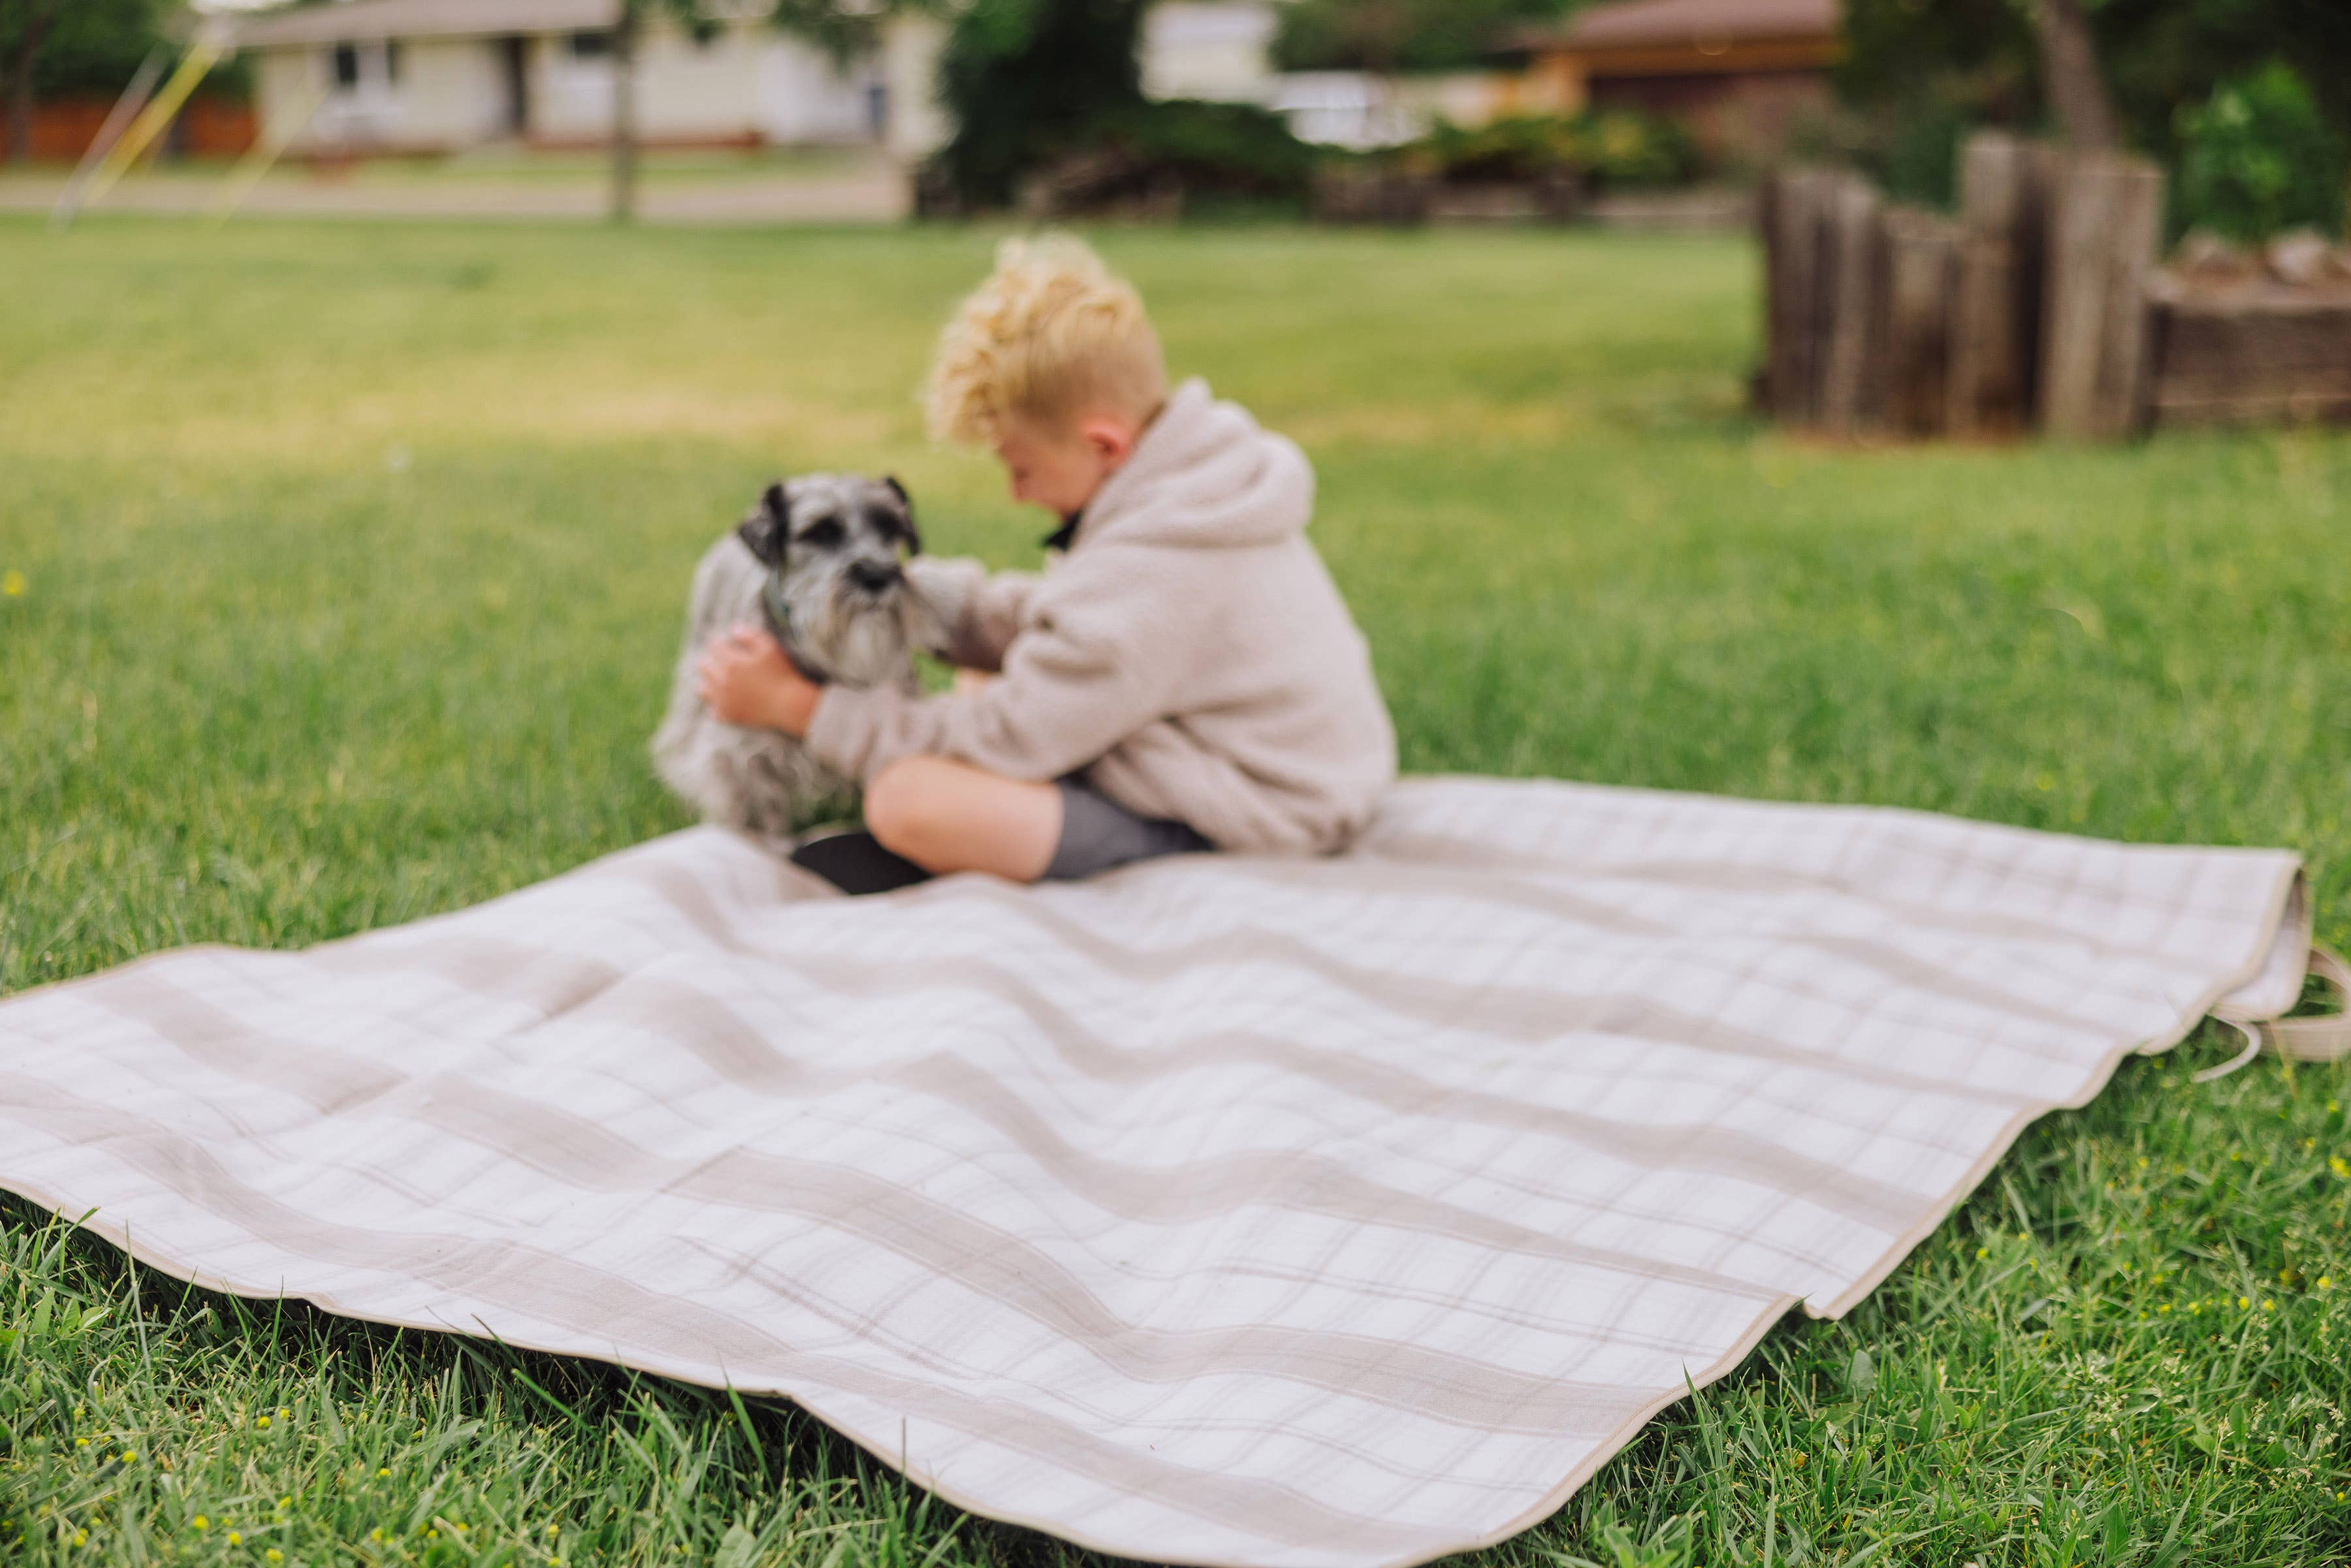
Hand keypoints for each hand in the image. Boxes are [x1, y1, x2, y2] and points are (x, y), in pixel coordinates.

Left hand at [696, 625, 820, 736]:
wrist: (790, 705)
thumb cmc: (783, 674)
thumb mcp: (770, 647)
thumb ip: (750, 635)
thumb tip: (733, 630)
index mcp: (732, 663)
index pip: (714, 646)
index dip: (720, 642)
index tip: (725, 643)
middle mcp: (722, 682)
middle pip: (703, 665)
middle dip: (712, 659)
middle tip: (723, 660)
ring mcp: (723, 701)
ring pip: (702, 688)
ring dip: (709, 682)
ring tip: (721, 680)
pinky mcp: (728, 717)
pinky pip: (712, 710)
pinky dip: (717, 704)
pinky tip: (727, 700)